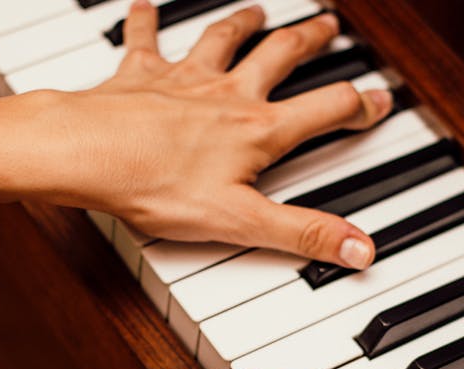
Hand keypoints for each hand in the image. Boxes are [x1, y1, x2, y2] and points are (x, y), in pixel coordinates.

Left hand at [46, 4, 392, 268]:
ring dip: (245, 23)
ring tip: (259, 12)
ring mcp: (184, 79)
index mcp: (258, 130)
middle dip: (310, 40)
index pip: (325, 111)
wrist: (85, 154)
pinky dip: (146, 21)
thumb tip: (359, 249)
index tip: (378, 99)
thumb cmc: (155, 185)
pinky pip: (145, 38)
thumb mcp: (241, 222)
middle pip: (280, 56)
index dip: (359, 105)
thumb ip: (303, 233)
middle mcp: (227, 94)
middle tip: (328, 26)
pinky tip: (145, 6)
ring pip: (224, 40)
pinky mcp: (140, 74)